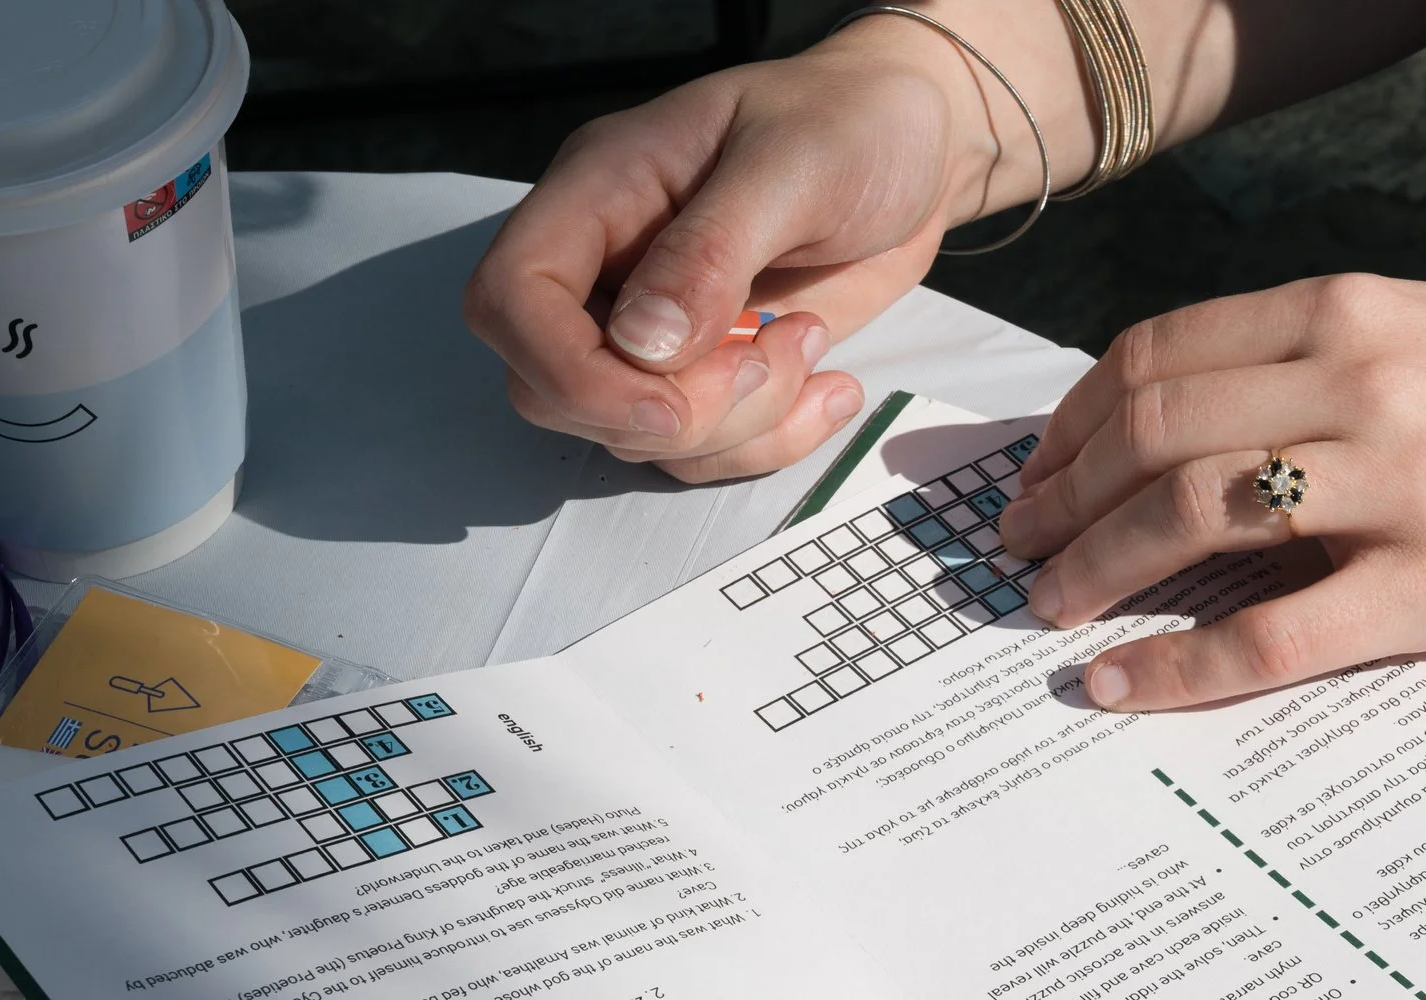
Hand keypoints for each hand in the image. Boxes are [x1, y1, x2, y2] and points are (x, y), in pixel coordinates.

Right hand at [462, 24, 1003, 482]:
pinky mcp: (711, 370)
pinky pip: (703, 448)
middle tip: (770, 357)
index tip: (667, 401)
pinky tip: (830, 386)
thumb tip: (643, 343)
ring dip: (737, 425)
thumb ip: (712, 253)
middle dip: (668, 412)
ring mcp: (658, 326)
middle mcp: (611, 265)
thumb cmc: (850, 126)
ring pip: (635, 434)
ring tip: (812, 343)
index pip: (510, 298)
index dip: (567, 371)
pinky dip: (769, 441)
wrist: (915, 149)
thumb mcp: (792, 167)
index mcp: (600, 192)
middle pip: (556, 388)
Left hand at [998, 275, 1425, 709]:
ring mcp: (1400, 483)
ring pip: (1189, 516)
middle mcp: (1362, 378)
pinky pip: (1270, 637)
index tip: (1039, 469)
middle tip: (1017, 550)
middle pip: (1151, 429)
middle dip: (1059, 496)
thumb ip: (1317, 371)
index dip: (1074, 418)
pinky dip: (1175, 667)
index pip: (1158, 351)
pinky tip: (1119, 688)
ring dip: (1094, 568)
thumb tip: (1185, 441)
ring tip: (1051, 610)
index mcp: (1351, 309)